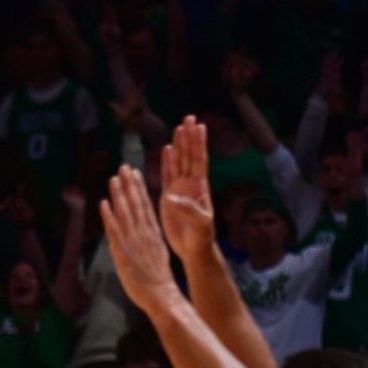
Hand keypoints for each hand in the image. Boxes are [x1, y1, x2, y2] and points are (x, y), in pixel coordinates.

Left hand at [99, 167, 178, 306]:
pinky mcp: (122, 251)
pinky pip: (113, 229)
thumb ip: (147, 243)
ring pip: (124, 212)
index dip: (139, 188)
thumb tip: (142, 237)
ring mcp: (133, 240)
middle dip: (129, 184)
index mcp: (153, 232)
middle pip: (135, 203)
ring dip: (118, 194)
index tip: (135, 174)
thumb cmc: (158, 280)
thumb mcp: (156, 255)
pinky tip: (104, 202)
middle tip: (124, 167)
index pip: (145, 205)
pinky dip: (108, 215)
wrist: (161, 294)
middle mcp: (143, 232)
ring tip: (114, 178)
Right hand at [157, 118, 215, 258]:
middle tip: (188, 118)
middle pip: (189, 156)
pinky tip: (166, 149)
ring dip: (179, 145)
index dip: (198, 144)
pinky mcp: (170, 197)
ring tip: (178, 127)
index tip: (199, 126)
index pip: (199, 161)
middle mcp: (191, 185)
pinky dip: (167, 162)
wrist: (194, 248)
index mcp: (200, 188)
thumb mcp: (198, 224)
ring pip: (179, 162)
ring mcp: (181, 189)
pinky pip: (168, 175)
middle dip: (188, 137)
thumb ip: (187, 209)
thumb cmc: (201, 237)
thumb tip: (172, 197)